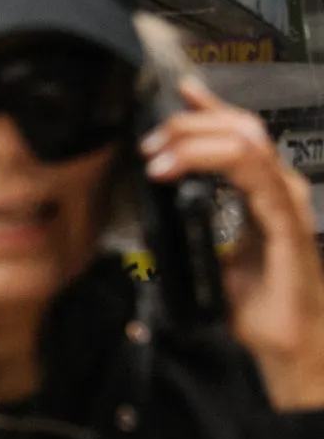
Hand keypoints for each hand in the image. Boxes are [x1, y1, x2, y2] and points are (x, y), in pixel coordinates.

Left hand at [142, 76, 323, 409]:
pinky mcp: (286, 220)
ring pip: (244, 142)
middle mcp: (279, 188)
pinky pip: (254, 173)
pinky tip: (176, 169)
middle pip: (239, 128)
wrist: (287, 343)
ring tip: (155, 156)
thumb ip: (194, 223)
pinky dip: (209, 162)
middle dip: (188, 124)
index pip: (238, 133)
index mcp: (263, 190)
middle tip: (149, 142)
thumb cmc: (259, 303)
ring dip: (192, 140)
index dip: (207, 108)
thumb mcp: (212, 252)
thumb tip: (156, 207)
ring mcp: (286, 201)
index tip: (174, 95)